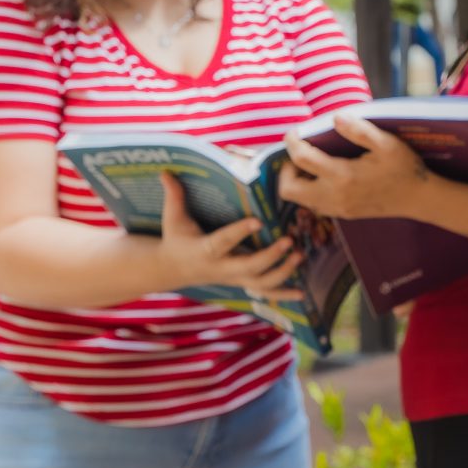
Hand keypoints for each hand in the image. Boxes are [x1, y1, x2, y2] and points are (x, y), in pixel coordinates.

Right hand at [157, 173, 300, 298]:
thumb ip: (174, 196)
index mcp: (205, 250)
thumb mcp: (173, 218)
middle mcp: (222, 268)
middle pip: (249, 267)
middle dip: (270, 256)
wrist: (174, 268)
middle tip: (289, 240)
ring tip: (300, 255)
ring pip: (260, 283)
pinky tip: (301, 293)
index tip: (258, 220)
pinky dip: (284, 295)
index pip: (223, 242)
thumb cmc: (176, 238)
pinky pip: (264, 294)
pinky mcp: (242, 283)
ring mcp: (234, 278)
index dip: (240, 232)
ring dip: (283, 272)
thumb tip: (165, 171)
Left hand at [279, 115, 430, 219]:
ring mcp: (338, 208)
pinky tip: (326, 176)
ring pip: (299, 200)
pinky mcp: (343, 214)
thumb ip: (360, 130)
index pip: (302, 159)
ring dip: (298, 181)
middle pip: (288, 189)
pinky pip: (315, 204)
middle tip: (299, 153)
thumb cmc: (404, 168)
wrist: (419, 198)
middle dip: (286, 170)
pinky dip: (311, 190)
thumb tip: (336, 118)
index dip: (292, 142)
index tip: (294, 132)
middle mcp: (334, 195)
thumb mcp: (387, 143)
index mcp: (342, 175)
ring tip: (312, 163)